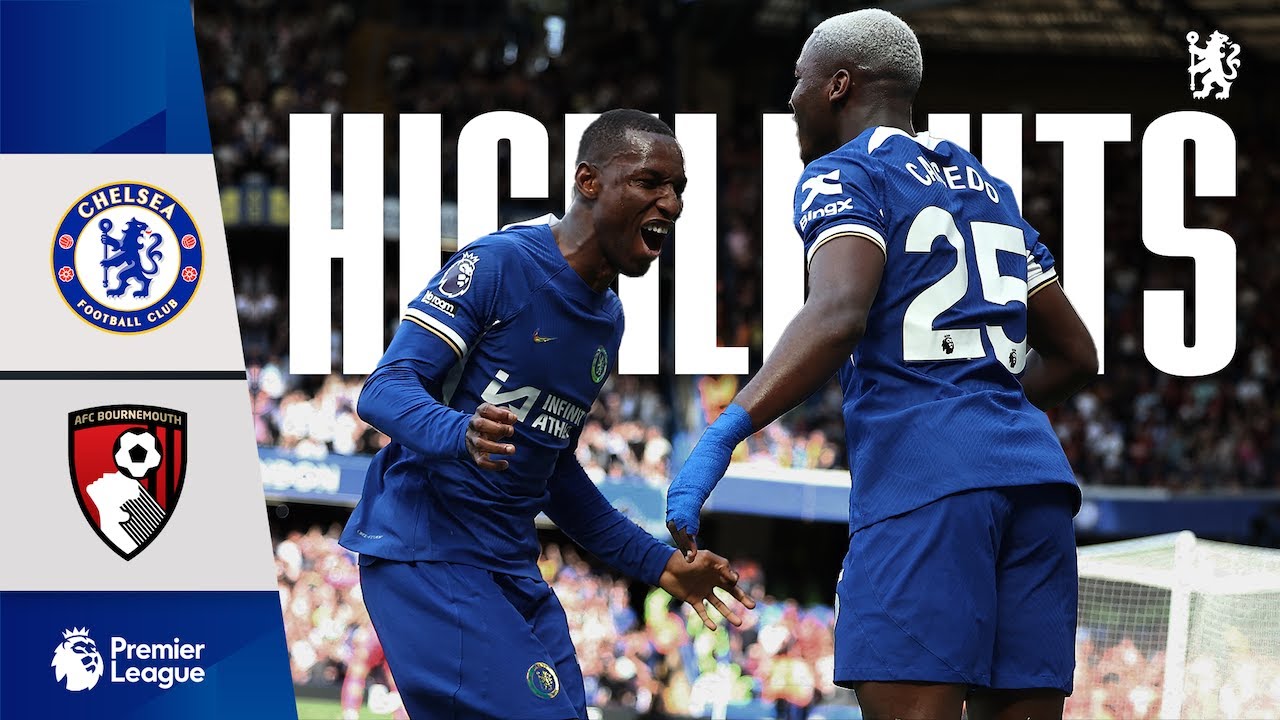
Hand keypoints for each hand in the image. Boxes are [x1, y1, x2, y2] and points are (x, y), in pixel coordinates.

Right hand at [465, 403, 515, 470]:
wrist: (471, 434)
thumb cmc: (488, 423)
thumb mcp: (495, 415)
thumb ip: (505, 413)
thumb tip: (512, 418)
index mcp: (479, 414)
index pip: (486, 410)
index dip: (499, 413)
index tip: (512, 418)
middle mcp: (474, 426)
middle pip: (480, 425)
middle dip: (498, 428)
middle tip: (511, 431)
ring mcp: (473, 441)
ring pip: (481, 444)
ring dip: (497, 448)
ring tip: (511, 449)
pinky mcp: (475, 454)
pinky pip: (481, 461)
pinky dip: (494, 465)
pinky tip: (505, 464)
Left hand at [658, 549, 755, 630]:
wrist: (664, 567)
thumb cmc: (684, 559)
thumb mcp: (705, 558)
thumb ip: (721, 565)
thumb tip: (735, 579)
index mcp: (715, 571)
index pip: (731, 579)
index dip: (734, 581)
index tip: (734, 582)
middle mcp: (711, 582)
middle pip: (730, 592)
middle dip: (742, 599)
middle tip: (753, 606)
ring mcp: (702, 592)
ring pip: (719, 605)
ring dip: (729, 614)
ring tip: (739, 623)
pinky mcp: (692, 599)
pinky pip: (702, 612)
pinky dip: (707, 620)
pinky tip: (713, 627)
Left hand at [665, 438, 734, 561]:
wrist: (715, 443)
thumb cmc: (710, 461)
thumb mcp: (700, 481)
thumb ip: (694, 493)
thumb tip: (694, 501)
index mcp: (677, 493)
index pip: (674, 520)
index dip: (678, 537)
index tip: (684, 552)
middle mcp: (676, 493)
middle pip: (673, 523)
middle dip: (680, 542)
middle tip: (686, 560)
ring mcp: (683, 491)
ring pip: (679, 521)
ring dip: (684, 540)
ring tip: (690, 556)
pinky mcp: (693, 490)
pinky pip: (689, 513)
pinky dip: (690, 528)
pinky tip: (694, 539)